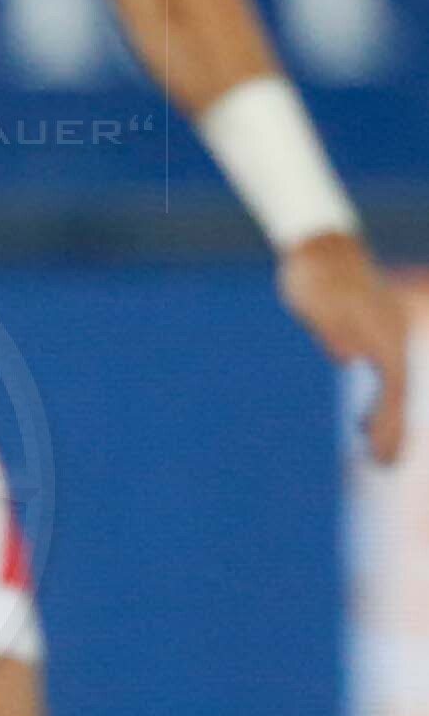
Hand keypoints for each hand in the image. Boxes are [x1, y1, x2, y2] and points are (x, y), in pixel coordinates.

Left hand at [281, 232, 412, 466]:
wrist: (320, 249)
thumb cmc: (316, 276)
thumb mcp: (316, 300)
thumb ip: (331, 328)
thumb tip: (346, 356)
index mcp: (384, 337)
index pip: (394, 389)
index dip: (389, 421)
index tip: (378, 449)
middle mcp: (391, 341)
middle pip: (399, 394)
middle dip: (394, 430)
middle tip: (385, 466)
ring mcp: (385, 341)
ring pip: (395, 390)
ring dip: (389, 423)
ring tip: (380, 457)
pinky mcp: (374, 340)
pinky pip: (384, 381)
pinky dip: (379, 406)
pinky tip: (362, 426)